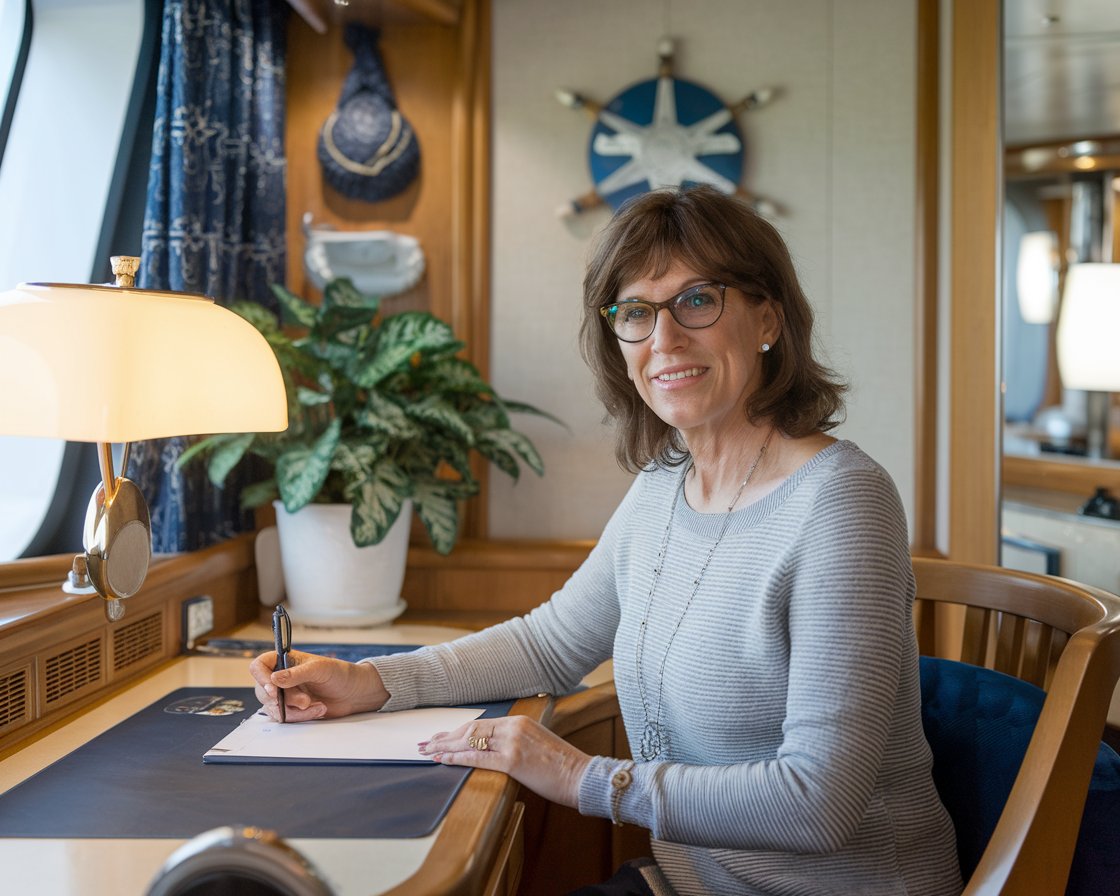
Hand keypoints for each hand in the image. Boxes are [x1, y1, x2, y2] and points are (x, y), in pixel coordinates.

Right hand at [249, 650, 389, 721]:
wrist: (353, 693)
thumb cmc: (339, 674)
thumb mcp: (320, 669)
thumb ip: (297, 674)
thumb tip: (274, 679)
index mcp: (285, 661)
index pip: (259, 666)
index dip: (262, 679)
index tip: (273, 691)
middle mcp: (281, 677)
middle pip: (264, 692)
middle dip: (285, 700)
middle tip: (305, 701)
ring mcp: (285, 694)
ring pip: (274, 708)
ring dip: (295, 711)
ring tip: (317, 705)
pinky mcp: (292, 709)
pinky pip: (285, 718)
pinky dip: (301, 717)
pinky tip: (318, 709)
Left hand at [420, 716, 591, 808]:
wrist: (581, 776)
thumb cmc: (561, 765)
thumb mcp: (537, 743)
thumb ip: (515, 741)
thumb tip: (493, 749)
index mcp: (520, 721)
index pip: (481, 724)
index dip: (458, 731)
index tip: (442, 736)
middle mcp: (514, 727)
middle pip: (471, 729)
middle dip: (446, 737)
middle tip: (426, 743)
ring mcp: (512, 742)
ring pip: (470, 741)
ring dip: (445, 746)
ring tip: (428, 751)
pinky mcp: (513, 760)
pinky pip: (477, 757)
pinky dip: (457, 758)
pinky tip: (444, 759)